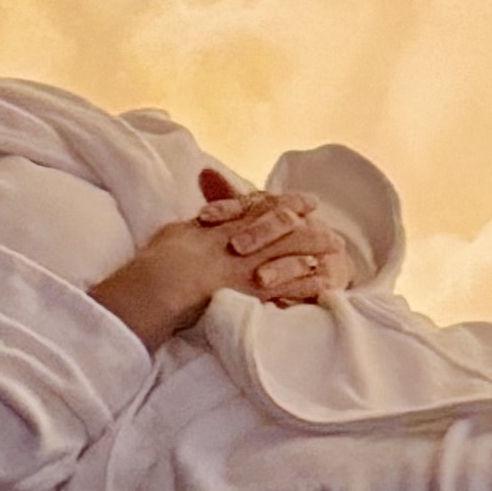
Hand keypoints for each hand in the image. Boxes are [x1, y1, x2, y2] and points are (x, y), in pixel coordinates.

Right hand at [88, 170, 356, 345]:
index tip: (301, 200)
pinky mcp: (253, 289)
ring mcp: (248, 263)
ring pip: (290, 250)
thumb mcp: (175, 233)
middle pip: (280, 223)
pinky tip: (324, 281)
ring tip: (335, 249)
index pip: (258, 207)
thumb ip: (194, 226)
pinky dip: (307, 281)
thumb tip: (200, 221)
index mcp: (221, 223)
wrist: (156, 286)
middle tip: (324, 221)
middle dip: (304, 221)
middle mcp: (239, 239)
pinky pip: (288, 284)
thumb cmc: (157, 263)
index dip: (282, 202)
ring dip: (314, 248)